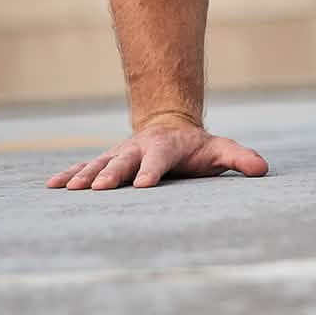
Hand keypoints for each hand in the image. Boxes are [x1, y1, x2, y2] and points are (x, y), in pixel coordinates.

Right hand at [46, 115, 268, 189]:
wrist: (170, 124)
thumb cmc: (197, 147)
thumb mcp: (219, 150)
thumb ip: (239, 158)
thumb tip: (263, 169)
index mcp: (167, 147)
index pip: (160, 159)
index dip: (152, 171)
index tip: (144, 185)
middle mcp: (140, 148)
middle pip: (125, 160)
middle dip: (113, 174)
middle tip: (102, 189)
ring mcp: (121, 153)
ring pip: (101, 162)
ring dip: (86, 176)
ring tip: (69, 190)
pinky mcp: (107, 160)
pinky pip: (86, 166)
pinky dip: (70, 175)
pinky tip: (52, 186)